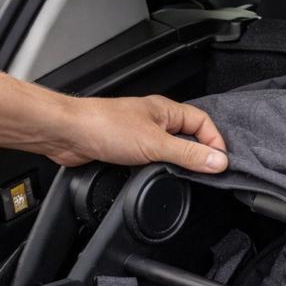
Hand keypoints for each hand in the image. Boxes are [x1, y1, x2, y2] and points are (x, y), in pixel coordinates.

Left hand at [46, 94, 229, 173]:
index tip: (219, 162)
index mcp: (165, 110)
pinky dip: (158, 168)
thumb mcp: (155, 144)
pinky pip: (152, 159)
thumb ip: (188, 154)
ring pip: (170, 149)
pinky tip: (156, 176)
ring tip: (180, 175)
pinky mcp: (127, 149)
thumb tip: (218, 161)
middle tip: (205, 172)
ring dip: (177, 162)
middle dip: (198, 154)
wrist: (66, 134)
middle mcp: (155, 120)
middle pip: (189, 137)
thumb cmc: (103, 126)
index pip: (203, 123)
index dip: (215, 142)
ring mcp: (141, 134)